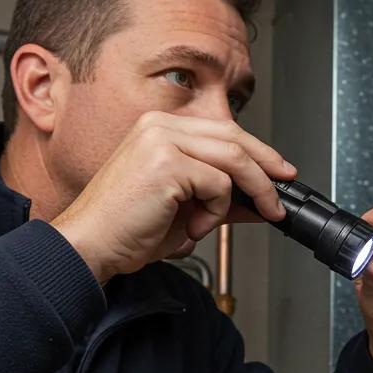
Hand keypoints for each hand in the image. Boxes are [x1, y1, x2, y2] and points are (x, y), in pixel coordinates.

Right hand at [51, 111, 295, 282]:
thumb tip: (259, 198)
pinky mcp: (167, 163)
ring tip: (241, 217)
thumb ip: (221, 195)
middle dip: (267, 167)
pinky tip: (193, 227)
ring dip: (249, 193)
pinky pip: (219, 184)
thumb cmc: (128, 229)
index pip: (223, 130)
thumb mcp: (186, 208)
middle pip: (234, 137)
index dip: (258, 152)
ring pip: (234, 159)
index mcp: (159, 128)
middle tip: (281, 196)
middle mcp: (159, 126)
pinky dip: (216, 212)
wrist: (91, 246)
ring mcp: (162, 140)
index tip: (278, 172)